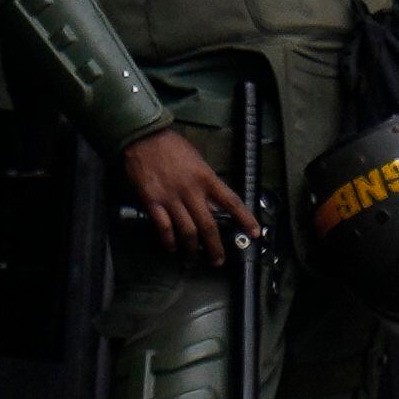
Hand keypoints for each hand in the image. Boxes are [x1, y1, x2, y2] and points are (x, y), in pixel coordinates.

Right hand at [119, 125, 252, 265]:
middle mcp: (192, 191)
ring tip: (195, 257)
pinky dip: (169, 240)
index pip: (232, 202)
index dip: (245, 219)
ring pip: (187, 231)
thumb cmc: (173, 146)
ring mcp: (172, 198)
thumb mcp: (198, 160)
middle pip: (209, 225)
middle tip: (219, 260)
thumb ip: (206, 181)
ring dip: (192, 248)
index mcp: (207, 178)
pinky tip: (172, 247)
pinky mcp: (153, 202)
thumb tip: (214, 202)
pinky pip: (164, 227)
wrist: (144, 139)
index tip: (254, 233)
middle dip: (215, 246)